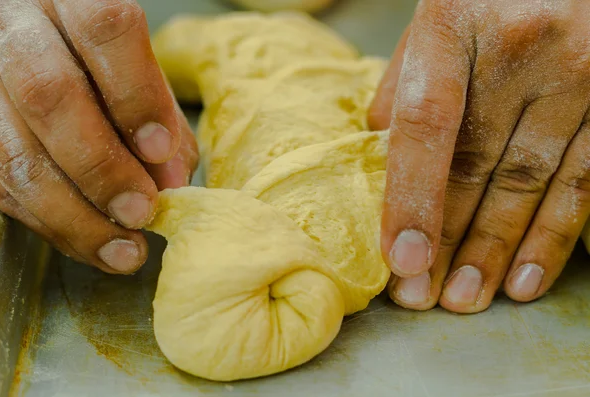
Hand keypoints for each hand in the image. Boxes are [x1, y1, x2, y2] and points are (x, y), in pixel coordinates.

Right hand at [0, 0, 198, 273]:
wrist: (44, 45)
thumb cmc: (103, 61)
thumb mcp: (138, 71)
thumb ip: (160, 117)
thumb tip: (169, 183)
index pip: (103, 28)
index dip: (136, 95)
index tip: (161, 152)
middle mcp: (12, 24)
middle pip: (49, 93)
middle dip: (101, 167)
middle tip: (141, 211)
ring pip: (11, 149)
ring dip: (72, 213)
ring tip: (121, 248)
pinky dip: (46, 220)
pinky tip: (85, 239)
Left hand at [370, 0, 589, 312]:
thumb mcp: (434, 21)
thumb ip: (406, 84)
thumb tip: (383, 156)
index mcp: (454, 24)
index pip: (427, 124)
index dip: (412, 198)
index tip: (401, 260)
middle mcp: (521, 50)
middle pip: (477, 164)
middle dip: (448, 241)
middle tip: (423, 298)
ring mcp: (579, 74)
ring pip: (530, 184)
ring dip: (495, 252)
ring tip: (466, 298)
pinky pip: (585, 180)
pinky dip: (552, 237)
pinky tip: (525, 278)